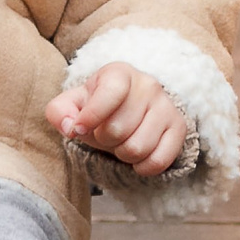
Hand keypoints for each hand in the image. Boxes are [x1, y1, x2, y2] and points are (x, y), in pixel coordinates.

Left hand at [45, 62, 189, 177]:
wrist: (130, 109)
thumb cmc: (97, 107)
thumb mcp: (72, 104)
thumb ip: (60, 113)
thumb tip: (71, 128)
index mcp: (119, 73)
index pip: (109, 94)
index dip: (90, 118)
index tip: (78, 129)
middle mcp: (147, 85)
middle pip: (118, 130)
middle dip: (104, 141)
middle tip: (104, 135)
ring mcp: (167, 106)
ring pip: (138, 148)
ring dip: (122, 154)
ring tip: (121, 143)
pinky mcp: (179, 128)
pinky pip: (159, 160)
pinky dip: (142, 167)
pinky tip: (137, 156)